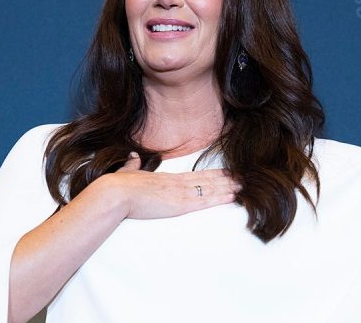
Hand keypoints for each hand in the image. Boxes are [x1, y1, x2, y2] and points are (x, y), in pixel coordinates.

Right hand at [97, 152, 239, 219]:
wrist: (116, 193)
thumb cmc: (119, 186)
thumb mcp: (128, 172)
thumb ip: (133, 166)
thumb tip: (134, 157)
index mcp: (166, 178)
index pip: (195, 175)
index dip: (211, 174)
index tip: (224, 173)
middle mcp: (177, 183)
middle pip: (207, 179)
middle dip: (226, 179)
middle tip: (243, 177)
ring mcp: (180, 192)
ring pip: (210, 188)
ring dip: (228, 187)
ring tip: (244, 185)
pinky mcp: (180, 204)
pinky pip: (206, 199)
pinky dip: (221, 197)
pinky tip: (233, 195)